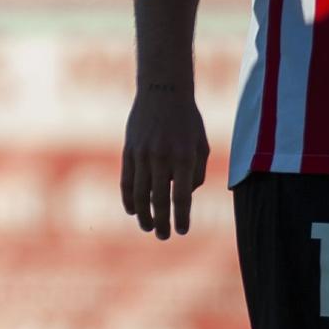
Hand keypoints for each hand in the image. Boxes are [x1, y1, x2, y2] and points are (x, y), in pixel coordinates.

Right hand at [121, 86, 211, 239]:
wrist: (162, 92)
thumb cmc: (187, 121)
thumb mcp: (201, 145)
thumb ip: (196, 173)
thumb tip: (183, 196)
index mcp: (184, 157)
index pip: (181, 196)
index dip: (181, 217)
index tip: (182, 231)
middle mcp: (162, 157)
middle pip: (158, 199)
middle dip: (161, 222)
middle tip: (164, 236)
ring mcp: (142, 154)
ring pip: (140, 193)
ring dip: (143, 214)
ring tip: (147, 227)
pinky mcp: (129, 151)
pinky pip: (126, 180)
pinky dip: (128, 198)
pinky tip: (131, 210)